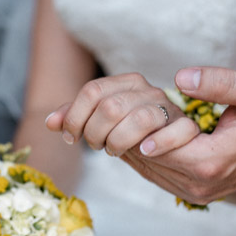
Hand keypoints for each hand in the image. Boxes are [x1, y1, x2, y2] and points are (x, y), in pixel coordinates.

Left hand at [45, 73, 199, 157]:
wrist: (176, 150)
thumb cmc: (136, 135)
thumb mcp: (105, 126)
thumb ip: (79, 119)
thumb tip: (49, 121)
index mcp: (127, 84)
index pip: (92, 90)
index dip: (75, 117)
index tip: (72, 138)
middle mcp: (147, 91)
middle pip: (110, 106)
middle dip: (95, 132)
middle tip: (96, 147)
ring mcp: (168, 108)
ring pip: (138, 117)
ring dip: (120, 140)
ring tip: (115, 151)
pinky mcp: (186, 127)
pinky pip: (175, 130)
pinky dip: (157, 143)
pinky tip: (144, 152)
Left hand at [119, 67, 235, 204]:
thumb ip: (220, 83)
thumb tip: (181, 79)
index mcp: (211, 163)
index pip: (154, 145)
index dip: (145, 121)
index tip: (148, 100)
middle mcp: (199, 186)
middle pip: (146, 159)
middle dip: (137, 130)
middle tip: (133, 104)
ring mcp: (195, 194)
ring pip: (147, 169)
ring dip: (137, 143)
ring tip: (137, 115)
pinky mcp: (193, 195)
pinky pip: (156, 175)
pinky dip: (145, 154)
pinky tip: (144, 131)